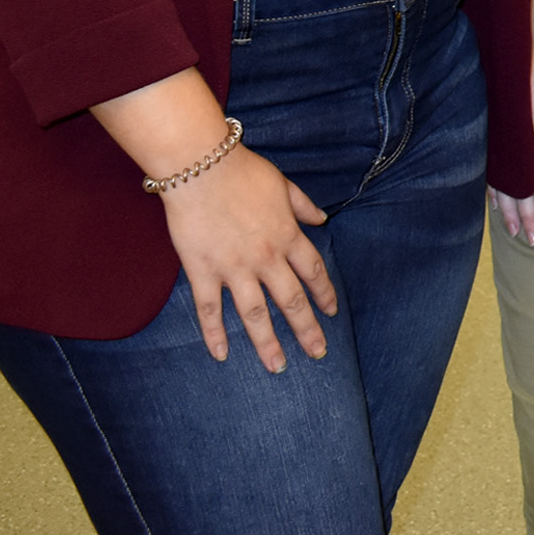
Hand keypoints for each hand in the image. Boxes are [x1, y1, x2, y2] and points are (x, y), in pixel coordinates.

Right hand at [158, 145, 333, 371]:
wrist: (202, 167)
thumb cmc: (243, 172)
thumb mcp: (284, 185)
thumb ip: (303, 206)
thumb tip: (322, 220)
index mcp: (288, 235)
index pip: (313, 272)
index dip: (324, 293)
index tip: (331, 312)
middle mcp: (266, 257)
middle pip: (291, 300)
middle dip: (306, 329)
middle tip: (317, 353)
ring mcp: (234, 267)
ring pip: (255, 313)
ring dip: (267, 343)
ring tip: (277, 367)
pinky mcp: (203, 271)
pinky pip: (210, 309)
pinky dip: (214, 333)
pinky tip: (222, 355)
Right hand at [491, 47, 533, 245]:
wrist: (504, 59)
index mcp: (530, 140)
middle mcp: (511, 149)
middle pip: (519, 192)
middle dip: (528, 217)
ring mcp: (496, 148)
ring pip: (501, 189)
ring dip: (509, 212)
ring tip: (515, 232)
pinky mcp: (488, 143)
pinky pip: (489, 176)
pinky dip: (493, 195)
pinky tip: (496, 206)